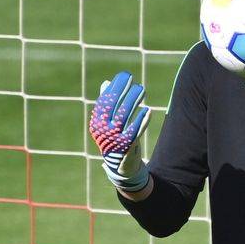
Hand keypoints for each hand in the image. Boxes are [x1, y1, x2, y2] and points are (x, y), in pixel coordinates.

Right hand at [89, 71, 152, 191]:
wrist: (121, 167)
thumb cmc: (114, 139)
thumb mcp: (108, 122)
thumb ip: (107, 103)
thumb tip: (106, 83)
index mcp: (97, 124)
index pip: (104, 102)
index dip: (114, 88)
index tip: (123, 76)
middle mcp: (103, 131)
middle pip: (114, 107)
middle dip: (124, 92)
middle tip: (133, 80)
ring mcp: (115, 139)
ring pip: (124, 116)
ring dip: (134, 101)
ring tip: (141, 89)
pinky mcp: (127, 146)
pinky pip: (135, 131)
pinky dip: (142, 120)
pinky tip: (148, 110)